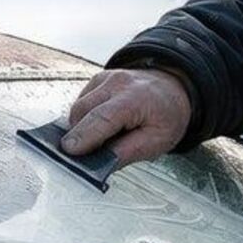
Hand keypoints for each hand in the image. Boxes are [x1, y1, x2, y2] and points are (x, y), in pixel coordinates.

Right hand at [61, 68, 192, 166]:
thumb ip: (126, 153)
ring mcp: (106, 78)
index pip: (102, 118)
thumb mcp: (157, 142)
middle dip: (79, 135)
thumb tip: (98, 164)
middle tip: (87, 155)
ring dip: (82, 127)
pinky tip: (102, 124)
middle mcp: (118, 84)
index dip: (84, 136)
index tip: (69, 151)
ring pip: (79, 107)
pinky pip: (82, 102)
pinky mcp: (98, 80)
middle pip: (83, 111)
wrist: (173, 89)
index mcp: (136, 99)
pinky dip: (85, 117)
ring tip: (103, 137)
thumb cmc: (167, 116)